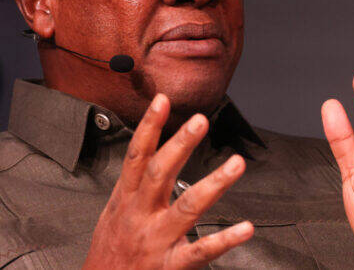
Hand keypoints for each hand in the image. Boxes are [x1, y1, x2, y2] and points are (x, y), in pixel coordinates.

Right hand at [84, 94, 253, 268]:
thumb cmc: (108, 255)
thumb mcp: (112, 215)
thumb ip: (133, 188)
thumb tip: (148, 158)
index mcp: (126, 200)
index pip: (137, 155)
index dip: (149, 126)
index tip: (162, 100)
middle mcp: (140, 215)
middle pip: (160, 172)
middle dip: (180, 144)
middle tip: (200, 120)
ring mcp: (157, 239)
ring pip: (188, 206)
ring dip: (214, 182)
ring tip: (236, 164)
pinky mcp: (171, 265)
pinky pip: (201, 250)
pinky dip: (225, 239)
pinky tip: (245, 228)